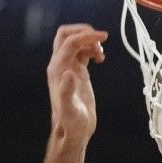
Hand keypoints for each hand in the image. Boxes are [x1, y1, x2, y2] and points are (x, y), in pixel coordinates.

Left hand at [47, 25, 106, 145]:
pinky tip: (100, 59)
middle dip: (84, 32)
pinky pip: (82, 51)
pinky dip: (92, 49)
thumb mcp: (70, 110)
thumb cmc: (71, 122)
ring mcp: (68, 67)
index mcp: (57, 69)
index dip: (86, 36)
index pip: (70, 43)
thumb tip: (69, 73)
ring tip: (101, 55)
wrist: (74, 130)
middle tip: (101, 40)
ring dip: (89, 41)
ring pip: (75, 41)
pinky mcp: (77, 71)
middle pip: (66, 35)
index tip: (104, 37)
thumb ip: (67, 92)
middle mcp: (60, 65)